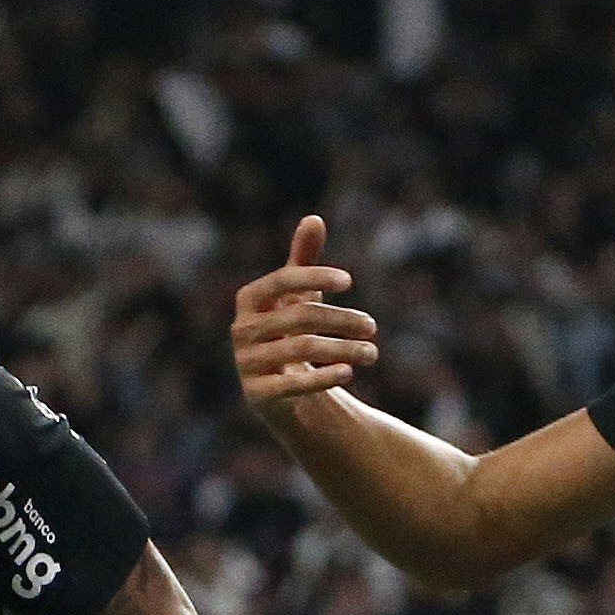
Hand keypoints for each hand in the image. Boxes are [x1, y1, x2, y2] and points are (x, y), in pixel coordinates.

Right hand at [230, 216, 381, 419]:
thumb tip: (313, 219)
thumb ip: (303, 259)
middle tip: (372, 327)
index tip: (349, 281)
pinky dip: (324, 377)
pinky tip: (350, 371)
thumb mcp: (296, 295)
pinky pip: (294, 385)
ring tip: (372, 352)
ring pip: (301, 349)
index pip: (283, 280)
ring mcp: (247, 363)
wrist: (275, 388)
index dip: (315, 276)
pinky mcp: (257, 394)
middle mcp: (242, 329)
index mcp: (249, 299)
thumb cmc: (288, 330)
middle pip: (299, 317)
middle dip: (341, 320)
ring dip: (343, 349)